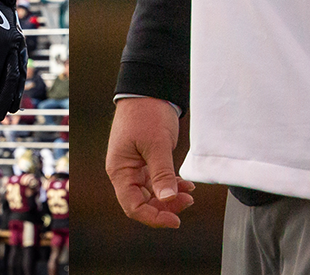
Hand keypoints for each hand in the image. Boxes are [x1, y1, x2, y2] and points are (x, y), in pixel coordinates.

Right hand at [105, 96, 194, 227]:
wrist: (149, 89)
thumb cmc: (146, 112)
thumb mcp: (156, 143)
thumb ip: (162, 172)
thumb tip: (167, 199)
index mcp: (120, 170)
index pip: (133, 205)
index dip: (153, 217)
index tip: (175, 220)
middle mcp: (125, 172)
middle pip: (142, 202)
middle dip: (165, 207)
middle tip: (188, 203)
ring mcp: (136, 167)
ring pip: (152, 193)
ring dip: (170, 197)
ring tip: (190, 194)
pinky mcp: (147, 160)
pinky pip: (157, 181)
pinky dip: (171, 185)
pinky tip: (186, 185)